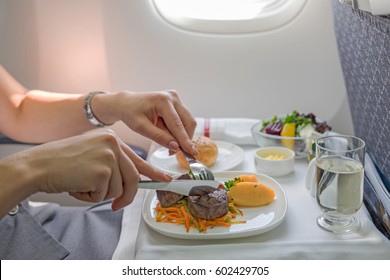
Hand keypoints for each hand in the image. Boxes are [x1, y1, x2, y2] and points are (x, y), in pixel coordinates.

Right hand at [22, 130, 170, 209]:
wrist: (38, 165)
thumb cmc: (61, 163)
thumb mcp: (91, 154)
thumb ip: (112, 164)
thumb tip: (130, 182)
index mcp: (111, 138)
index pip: (137, 159)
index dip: (152, 172)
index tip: (165, 179)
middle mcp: (113, 143)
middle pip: (132, 178)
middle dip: (126, 196)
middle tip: (117, 207)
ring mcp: (109, 156)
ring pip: (118, 189)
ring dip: (99, 194)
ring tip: (81, 183)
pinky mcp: (103, 171)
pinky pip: (104, 195)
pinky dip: (89, 197)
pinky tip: (76, 185)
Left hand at [95, 90, 197, 155]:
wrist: (127, 103)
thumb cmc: (131, 114)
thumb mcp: (141, 128)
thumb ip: (159, 137)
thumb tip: (176, 147)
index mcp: (163, 100)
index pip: (177, 124)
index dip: (185, 140)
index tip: (192, 153)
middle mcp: (173, 97)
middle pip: (188, 122)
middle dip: (185, 139)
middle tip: (178, 153)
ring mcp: (176, 99)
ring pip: (188, 122)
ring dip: (182, 135)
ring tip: (169, 144)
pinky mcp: (177, 103)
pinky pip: (183, 120)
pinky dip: (178, 131)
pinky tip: (168, 136)